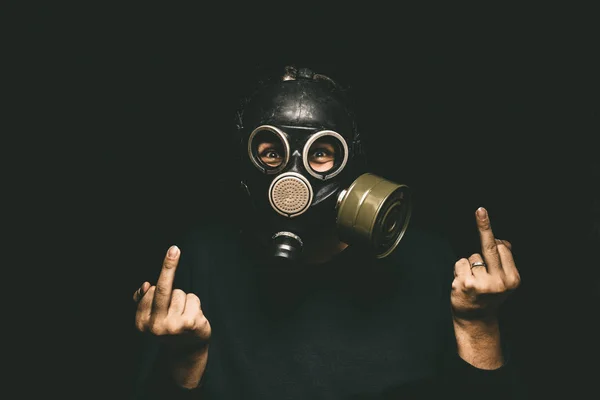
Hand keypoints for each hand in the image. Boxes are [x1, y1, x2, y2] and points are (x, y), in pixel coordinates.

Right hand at [133, 245, 210, 356]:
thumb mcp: (152, 315)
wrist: (187, 350)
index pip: (150, 292)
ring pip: (181, 294)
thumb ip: (143, 300)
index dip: (160, 282)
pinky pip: (193, 299)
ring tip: (184, 315)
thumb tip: (145, 285)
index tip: (169, 255)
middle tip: (174, 249)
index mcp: (141, 323)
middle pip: (163, 289)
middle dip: (168, 266)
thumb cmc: (169, 326)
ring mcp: (174, 327)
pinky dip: (195, 304)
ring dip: (185, 300)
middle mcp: (155, 327)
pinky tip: (194, 318)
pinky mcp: (191, 324)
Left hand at [451, 207, 520, 322]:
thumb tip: (504, 241)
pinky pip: (460, 263)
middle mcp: (499, 282)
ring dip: (469, 264)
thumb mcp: (504, 281)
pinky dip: (459, 269)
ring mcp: (481, 284)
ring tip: (473, 280)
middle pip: (490, 247)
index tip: (483, 213)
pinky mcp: (464, 284)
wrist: (476, 319)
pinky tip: (463, 282)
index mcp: (512, 279)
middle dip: (484, 226)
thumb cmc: (489, 296)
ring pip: (471, 256)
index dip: (493, 238)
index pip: (502, 248)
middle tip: (480, 210)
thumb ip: (504, 261)